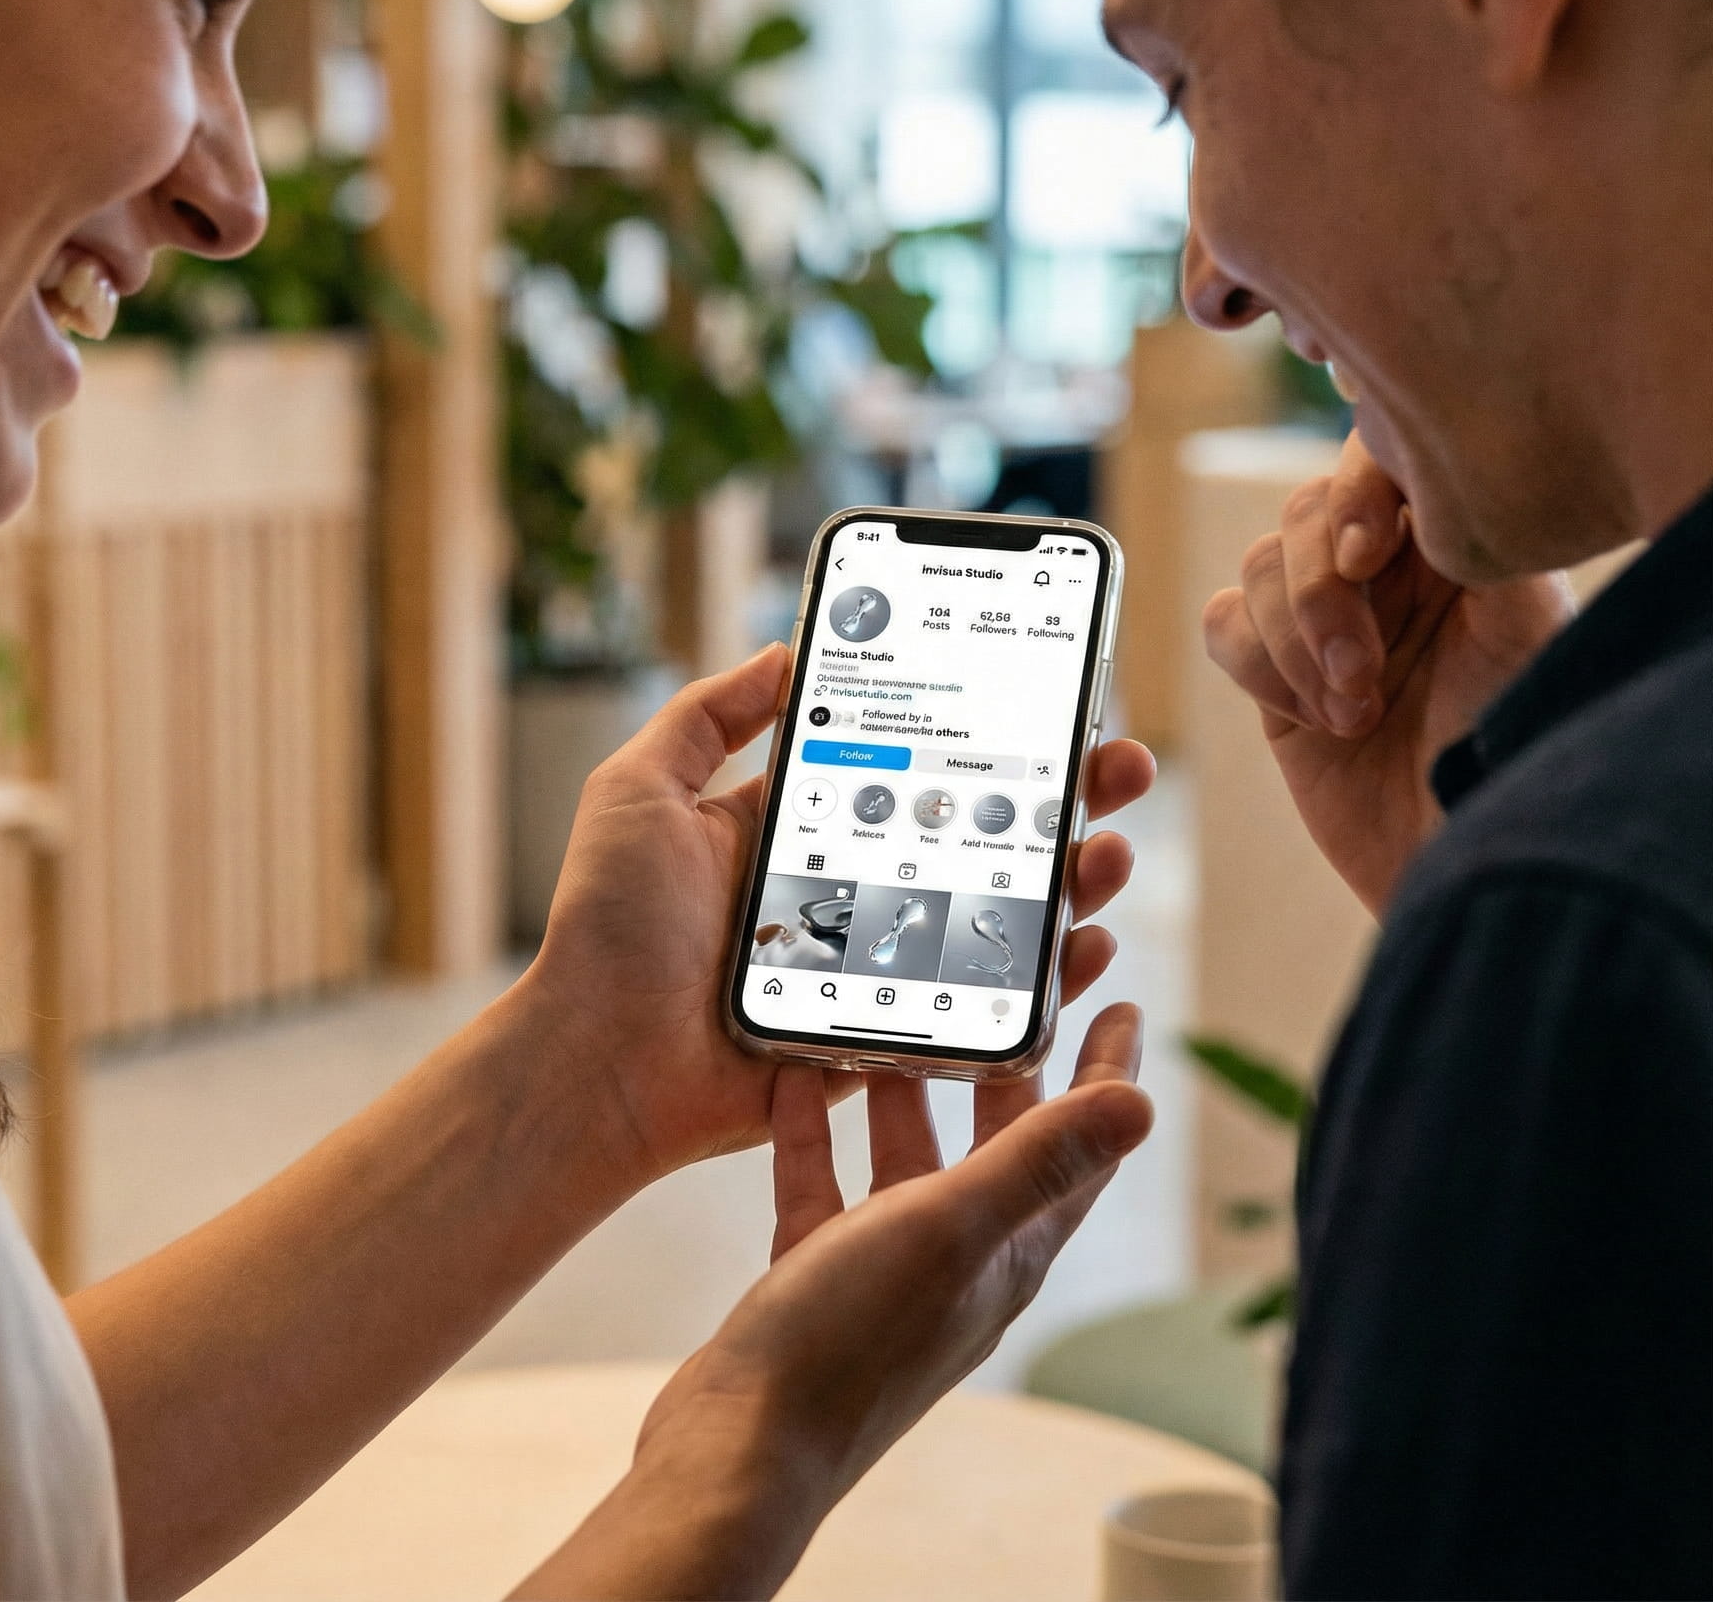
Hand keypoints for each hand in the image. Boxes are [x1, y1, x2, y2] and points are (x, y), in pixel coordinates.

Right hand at [511, 1009, 1152, 1600]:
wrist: (742, 1442)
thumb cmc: (850, 1343)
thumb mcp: (952, 1228)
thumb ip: (1038, 1161)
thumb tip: (1142, 1106)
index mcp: (1009, 1248)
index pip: (1081, 1148)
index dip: (1104, 1075)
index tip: (1116, 1004)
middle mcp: (958, 1256)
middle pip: (996, 1143)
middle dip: (998, 1065)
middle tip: (990, 988)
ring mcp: (886, 1268)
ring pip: (906, 1158)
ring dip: (899, 1090)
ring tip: (885, 1015)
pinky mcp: (816, 1275)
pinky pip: (823, 1183)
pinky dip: (813, 1131)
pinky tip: (792, 1080)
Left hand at [522, 644, 1156, 1184]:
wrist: (597, 1062)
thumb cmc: (609, 927)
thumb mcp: (640, 789)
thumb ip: (704, 716)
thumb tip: (785, 651)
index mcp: (800, 828)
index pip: (914, 767)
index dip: (982, 736)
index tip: (1049, 701)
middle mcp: (849, 888)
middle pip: (977, 835)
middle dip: (1057, 801)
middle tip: (1116, 767)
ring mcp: (876, 963)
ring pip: (998, 917)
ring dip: (1068, 882)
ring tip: (1111, 849)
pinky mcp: (889, 1032)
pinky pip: (982, 1005)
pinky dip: (1043, 981)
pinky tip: (1085, 947)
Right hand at [1202, 431, 1570, 913]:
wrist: (1461, 856)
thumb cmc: (1513, 749)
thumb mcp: (1523, 630)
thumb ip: (1475, 542)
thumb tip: (1407, 486)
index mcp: (1449, 539)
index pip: (1375, 458)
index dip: (1356, 490)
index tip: (1369, 553)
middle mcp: (1385, 569)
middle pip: (1305, 513)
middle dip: (1322, 595)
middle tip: (1366, 673)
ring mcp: (1324, 620)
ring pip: (1258, 569)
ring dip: (1297, 643)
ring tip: (1354, 710)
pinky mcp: (1272, 674)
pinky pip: (1222, 626)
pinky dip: (1259, 669)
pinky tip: (1315, 719)